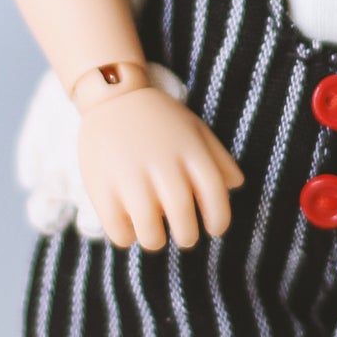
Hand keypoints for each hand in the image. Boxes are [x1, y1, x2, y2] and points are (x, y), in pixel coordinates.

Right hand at [77, 87, 243, 251]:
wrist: (111, 96)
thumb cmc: (159, 119)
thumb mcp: (194, 128)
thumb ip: (218, 157)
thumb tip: (236, 185)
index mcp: (188, 149)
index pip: (214, 194)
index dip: (219, 219)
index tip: (214, 229)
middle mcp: (160, 163)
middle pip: (182, 217)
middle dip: (187, 236)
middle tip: (185, 236)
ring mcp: (128, 175)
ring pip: (149, 231)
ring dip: (156, 240)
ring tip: (155, 235)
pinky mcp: (100, 186)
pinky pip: (118, 230)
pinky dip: (126, 237)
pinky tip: (129, 226)